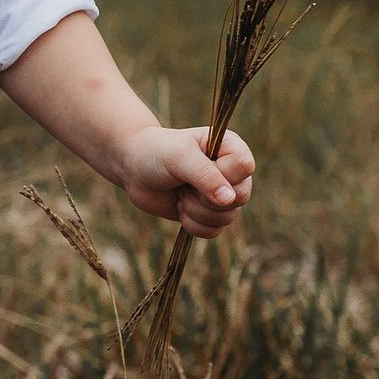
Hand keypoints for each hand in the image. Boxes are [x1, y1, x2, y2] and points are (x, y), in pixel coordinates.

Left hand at [115, 126, 255, 237]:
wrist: (135, 169)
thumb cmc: (157, 154)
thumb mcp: (179, 158)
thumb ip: (205, 176)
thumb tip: (229, 200)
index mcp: (231, 148)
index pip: (244, 167)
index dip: (220, 174)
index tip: (194, 167)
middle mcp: (233, 173)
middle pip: (241, 197)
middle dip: (204, 196)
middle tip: (182, 183)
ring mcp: (223, 195)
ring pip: (227, 217)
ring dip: (194, 210)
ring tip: (179, 192)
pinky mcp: (209, 214)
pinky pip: (213, 231)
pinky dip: (192, 224)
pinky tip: (179, 206)